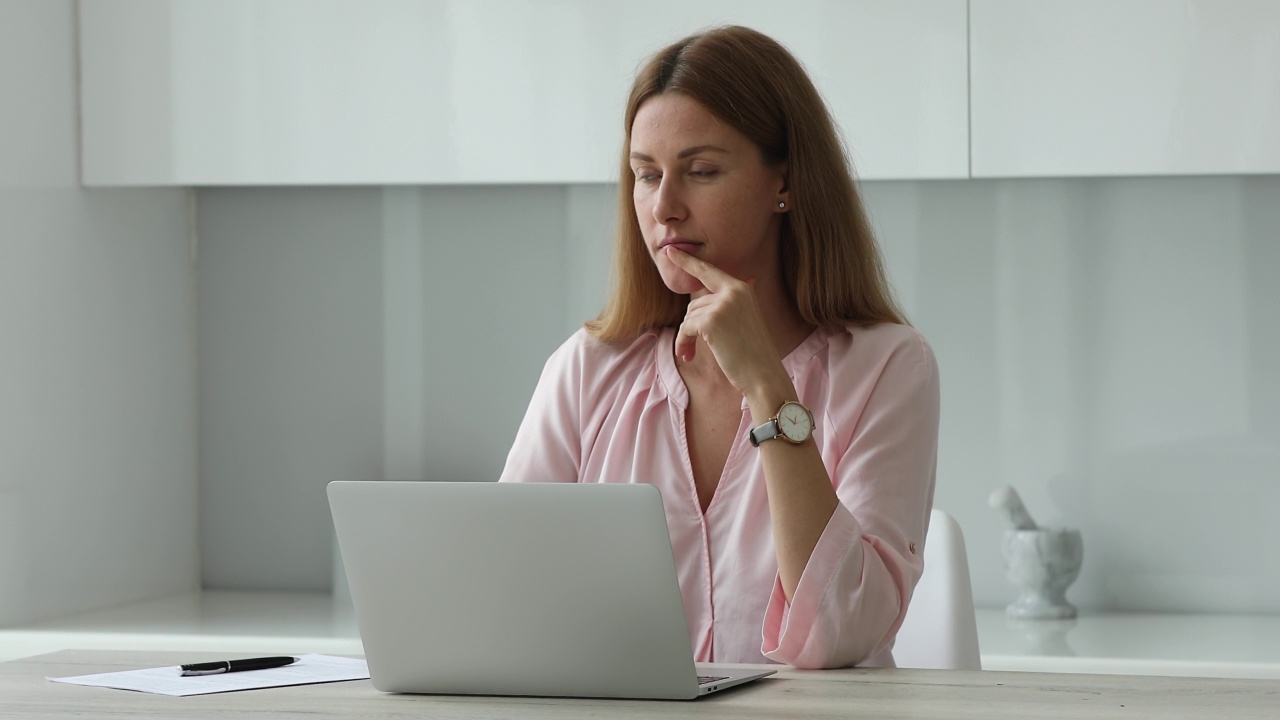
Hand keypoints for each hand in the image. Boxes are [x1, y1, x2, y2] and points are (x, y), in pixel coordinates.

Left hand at [665, 247, 786, 397]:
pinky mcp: (711, 321)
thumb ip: (735, 300)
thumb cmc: (753, 352)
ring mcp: (722, 305)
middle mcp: (733, 291)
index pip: (708, 270)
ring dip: (685, 337)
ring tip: (690, 353)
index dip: (687, 261)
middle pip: (695, 303)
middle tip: (689, 346)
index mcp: (741, 288)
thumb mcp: (747, 318)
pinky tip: (688, 355)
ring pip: (688, 316)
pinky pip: (685, 328)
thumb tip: (740, 280)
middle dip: (689, 326)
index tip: (670, 250)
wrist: (763, 374)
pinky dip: (682, 342)